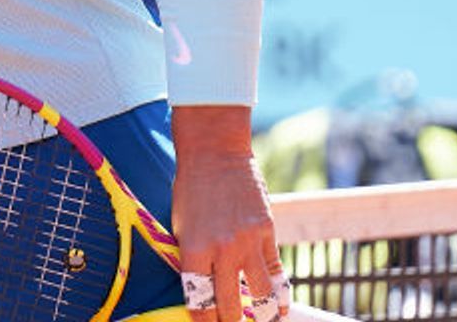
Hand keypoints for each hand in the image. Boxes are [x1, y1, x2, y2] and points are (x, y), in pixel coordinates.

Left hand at [172, 108, 284, 321]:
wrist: (214, 152)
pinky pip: (275, 271)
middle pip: (230, 306)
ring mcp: (248, 242)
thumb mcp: (180, 227)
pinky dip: (277, 292)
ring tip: (259, 320)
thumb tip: (202, 291)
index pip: (199, 302)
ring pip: (260, 295)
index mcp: (192, 250)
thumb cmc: (190, 189)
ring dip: (260, 313)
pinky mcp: (267, 232)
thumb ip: (191, 259)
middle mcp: (221, 250)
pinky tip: (277, 305)